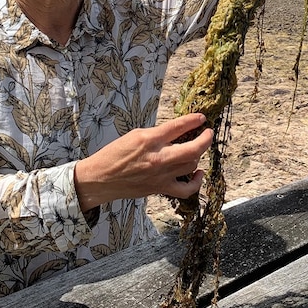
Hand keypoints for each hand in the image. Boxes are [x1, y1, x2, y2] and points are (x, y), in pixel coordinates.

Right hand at [73, 113, 212, 211]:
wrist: (100, 179)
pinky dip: (197, 182)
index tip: (201, 118)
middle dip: (205, 139)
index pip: (178, 126)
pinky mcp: (160, 188)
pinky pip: (186, 189)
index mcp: (149, 139)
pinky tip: (198, 173)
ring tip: (195, 149)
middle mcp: (158, 157)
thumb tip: (176, 132)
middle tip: (207, 133)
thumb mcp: (134, 135)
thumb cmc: (114, 155)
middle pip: (193, 149)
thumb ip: (157, 134)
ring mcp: (161, 175)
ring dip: (197, 155)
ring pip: (191, 165)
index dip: (193, 120)